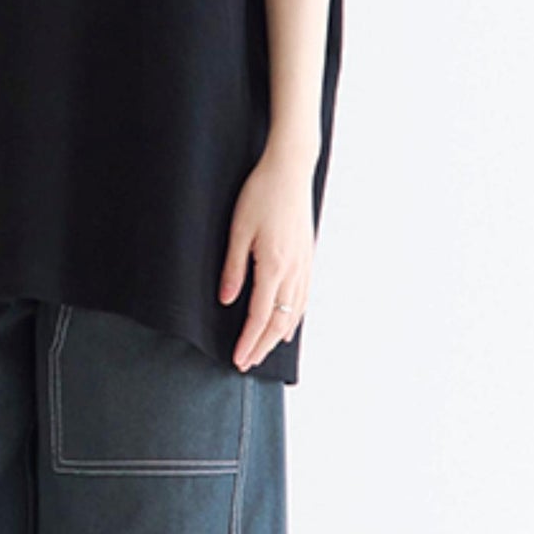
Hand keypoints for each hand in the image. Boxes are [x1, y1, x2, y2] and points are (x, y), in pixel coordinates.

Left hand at [219, 150, 316, 370]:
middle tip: (247, 363)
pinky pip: (303, 297)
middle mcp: (292, 270)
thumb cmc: (261, 194)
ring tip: (265, 351)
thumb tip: (226, 300)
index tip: (238, 359)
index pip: (259, 316)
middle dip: (262, 346)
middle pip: (278, 321)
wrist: (290, 169)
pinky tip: (289, 325)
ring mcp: (304, 264)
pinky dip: (295, 317)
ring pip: (294, 312)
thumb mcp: (238, 230)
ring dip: (278, 336)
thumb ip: (232, 268)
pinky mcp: (307, 256)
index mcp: (273, 266)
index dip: (248, 341)